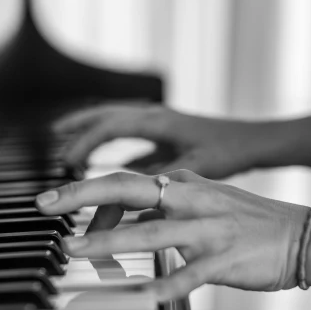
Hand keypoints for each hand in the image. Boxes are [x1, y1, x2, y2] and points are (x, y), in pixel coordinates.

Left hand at [36, 169, 307, 300]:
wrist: (300, 235)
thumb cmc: (246, 220)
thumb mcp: (202, 200)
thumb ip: (163, 207)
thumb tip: (126, 216)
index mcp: (182, 185)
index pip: (125, 181)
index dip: (85, 191)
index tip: (53, 202)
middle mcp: (190, 200)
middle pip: (128, 188)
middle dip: (81, 194)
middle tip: (44, 204)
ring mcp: (207, 230)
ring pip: (152, 231)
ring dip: (108, 240)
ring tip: (74, 250)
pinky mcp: (223, 260)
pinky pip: (187, 276)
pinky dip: (160, 287)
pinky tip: (137, 299)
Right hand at [55, 104, 265, 178]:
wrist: (257, 142)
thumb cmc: (231, 151)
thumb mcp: (196, 168)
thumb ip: (162, 179)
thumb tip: (130, 193)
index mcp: (158, 121)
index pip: (111, 126)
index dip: (85, 143)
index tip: (67, 163)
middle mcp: (155, 118)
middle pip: (107, 116)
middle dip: (78, 125)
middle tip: (53, 134)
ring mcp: (160, 127)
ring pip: (117, 127)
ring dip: (93, 135)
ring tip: (71, 149)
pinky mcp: (167, 139)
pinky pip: (131, 141)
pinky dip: (113, 150)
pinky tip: (106, 165)